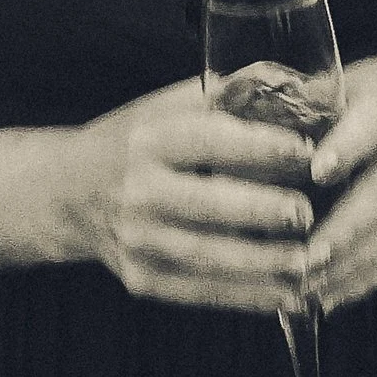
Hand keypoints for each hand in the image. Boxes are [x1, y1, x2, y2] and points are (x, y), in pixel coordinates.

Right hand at [63, 75, 318, 311]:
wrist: (67, 193)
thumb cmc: (132, 143)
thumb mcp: (165, 108)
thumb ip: (224, 95)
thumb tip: (293, 79)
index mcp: (146, 140)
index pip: (207, 140)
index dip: (258, 146)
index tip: (305, 150)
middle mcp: (136, 191)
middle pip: (207, 205)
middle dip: (262, 210)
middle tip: (308, 212)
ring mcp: (136, 240)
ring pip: (208, 256)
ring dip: (263, 263)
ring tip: (309, 262)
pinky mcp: (142, 279)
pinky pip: (201, 292)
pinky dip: (246, 296)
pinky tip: (286, 296)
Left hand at [301, 53, 376, 313]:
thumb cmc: (368, 98)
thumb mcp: (336, 89)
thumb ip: (295, 119)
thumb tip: (233, 154)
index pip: (368, 126)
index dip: (345, 148)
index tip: (316, 172)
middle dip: (345, 230)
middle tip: (305, 259)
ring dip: (352, 265)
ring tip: (308, 288)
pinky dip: (367, 279)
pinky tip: (331, 295)